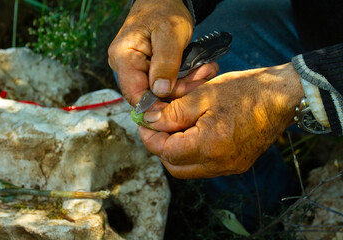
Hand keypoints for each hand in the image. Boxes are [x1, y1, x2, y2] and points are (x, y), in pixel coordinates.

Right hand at [108, 0, 195, 105]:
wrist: (163, 1)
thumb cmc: (164, 11)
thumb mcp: (169, 34)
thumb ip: (165, 63)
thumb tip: (160, 92)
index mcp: (123, 58)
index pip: (134, 94)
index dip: (155, 106)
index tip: (181, 108)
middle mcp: (125, 67)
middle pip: (150, 94)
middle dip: (179, 91)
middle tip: (204, 78)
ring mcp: (136, 69)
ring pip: (160, 91)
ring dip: (185, 85)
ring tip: (206, 72)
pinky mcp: (147, 70)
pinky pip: (164, 83)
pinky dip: (183, 80)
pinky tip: (199, 71)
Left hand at [138, 63, 304, 178]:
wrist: (282, 96)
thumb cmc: (245, 91)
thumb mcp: (203, 95)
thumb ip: (173, 112)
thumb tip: (150, 121)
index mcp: (210, 146)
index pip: (166, 152)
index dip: (150, 138)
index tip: (144, 122)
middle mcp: (220, 164)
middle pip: (176, 167)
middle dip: (161, 147)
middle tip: (157, 126)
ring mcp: (230, 167)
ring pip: (189, 169)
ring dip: (176, 152)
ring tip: (174, 127)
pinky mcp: (236, 164)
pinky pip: (205, 166)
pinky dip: (192, 153)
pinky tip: (193, 133)